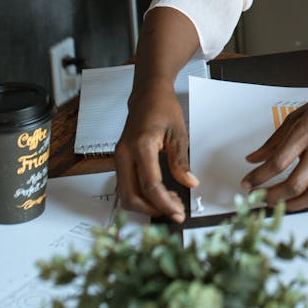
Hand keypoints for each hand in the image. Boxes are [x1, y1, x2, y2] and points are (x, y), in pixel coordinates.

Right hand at [114, 78, 197, 222]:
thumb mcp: (179, 133)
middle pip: (130, 196)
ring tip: (169, 202)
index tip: (178, 212)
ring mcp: (118, 158)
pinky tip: (158, 195)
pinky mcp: (120, 161)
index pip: (150, 184)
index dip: (164, 203)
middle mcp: (124, 154)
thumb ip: (181, 161)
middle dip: (152, 209)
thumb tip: (189, 183)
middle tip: (174, 212)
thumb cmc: (162, 108)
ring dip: (146, 205)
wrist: (148, 95)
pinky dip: (140, 196)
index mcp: (141, 145)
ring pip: (125, 195)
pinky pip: (125, 186)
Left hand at [242, 86, 307, 210]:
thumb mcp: (297, 116)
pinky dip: (305, 202)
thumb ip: (273, 140)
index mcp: (307, 132)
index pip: (279, 162)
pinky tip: (293, 201)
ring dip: (290, 205)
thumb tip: (254, 158)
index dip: (259, 176)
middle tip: (257, 196)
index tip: (247, 182)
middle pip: (294, 184)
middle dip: (272, 196)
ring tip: (274, 204)